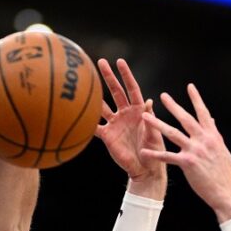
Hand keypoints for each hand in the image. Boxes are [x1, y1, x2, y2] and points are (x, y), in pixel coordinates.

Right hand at [94, 59, 164, 181]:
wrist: (145, 169)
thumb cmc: (154, 151)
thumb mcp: (155, 134)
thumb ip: (150, 119)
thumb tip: (149, 101)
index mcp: (139, 110)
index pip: (132, 89)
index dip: (126, 75)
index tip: (119, 61)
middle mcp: (126, 113)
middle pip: (116, 92)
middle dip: (109, 77)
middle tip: (100, 62)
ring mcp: (115, 123)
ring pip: (102, 106)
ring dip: (95, 96)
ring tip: (84, 83)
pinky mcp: (107, 136)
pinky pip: (94, 127)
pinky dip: (86, 121)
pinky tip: (76, 113)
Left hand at [140, 84, 230, 220]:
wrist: (226, 192)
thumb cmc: (223, 173)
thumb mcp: (222, 150)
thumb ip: (214, 134)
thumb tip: (211, 120)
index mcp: (213, 136)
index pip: (203, 113)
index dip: (196, 99)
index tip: (190, 86)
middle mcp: (204, 140)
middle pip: (186, 118)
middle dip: (173, 106)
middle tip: (162, 96)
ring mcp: (195, 150)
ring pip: (172, 133)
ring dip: (157, 124)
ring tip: (145, 117)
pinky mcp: (188, 163)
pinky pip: (167, 157)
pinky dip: (155, 155)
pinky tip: (143, 152)